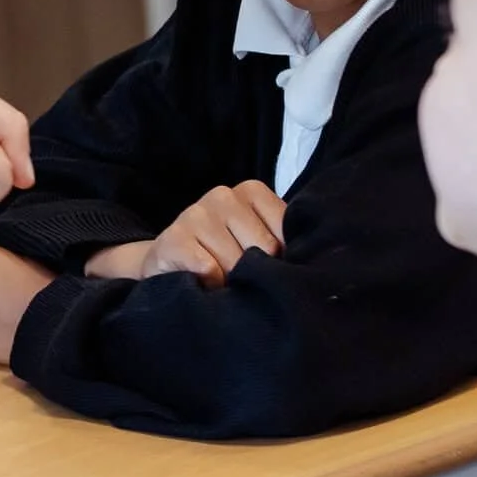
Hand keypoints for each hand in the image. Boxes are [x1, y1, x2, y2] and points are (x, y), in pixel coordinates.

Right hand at [140, 181, 286, 288]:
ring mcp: (195, 214)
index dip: (279, 258)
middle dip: (255, 271)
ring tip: (218, 277)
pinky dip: (210, 284)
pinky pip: (209, 270)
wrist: (170, 265)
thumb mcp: (259, 242)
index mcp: (251, 191)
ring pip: (236, 263)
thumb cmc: (225, 256)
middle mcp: (223, 195)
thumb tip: (306, 263)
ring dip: (230, 282)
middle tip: (239, 273)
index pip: (286, 233)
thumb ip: (282, 242)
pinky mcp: (173, 239)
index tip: (265, 262)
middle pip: (264, 248)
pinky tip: (200, 281)